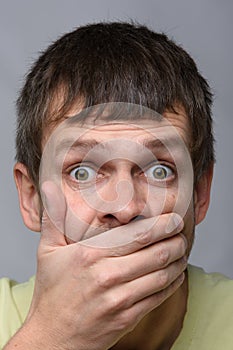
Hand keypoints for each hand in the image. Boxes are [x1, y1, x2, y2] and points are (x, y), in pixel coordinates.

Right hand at [5, 182, 186, 349]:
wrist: (52, 337)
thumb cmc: (51, 292)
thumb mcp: (47, 251)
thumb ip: (54, 217)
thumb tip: (49, 188)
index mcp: (90, 255)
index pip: (137, 234)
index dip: (162, 225)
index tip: (174, 219)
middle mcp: (107, 276)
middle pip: (156, 253)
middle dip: (176, 240)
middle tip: (181, 233)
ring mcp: (119, 299)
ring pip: (162, 275)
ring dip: (178, 261)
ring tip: (182, 251)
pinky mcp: (127, 318)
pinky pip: (158, 297)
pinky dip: (172, 283)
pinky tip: (175, 274)